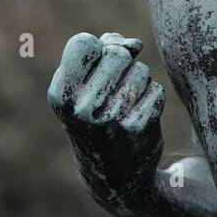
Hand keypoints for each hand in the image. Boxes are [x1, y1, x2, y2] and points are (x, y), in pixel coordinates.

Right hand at [47, 32, 166, 214]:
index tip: (96, 67)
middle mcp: (81, 108)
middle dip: (123, 64)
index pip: (83, 42)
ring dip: (138, 82)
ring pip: (140, 70)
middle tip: (114, 89)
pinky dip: (151, 99)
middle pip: (117, 53)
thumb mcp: (86, 85)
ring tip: (124, 105)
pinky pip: (155, 89)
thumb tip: (134, 44)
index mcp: (60, 95)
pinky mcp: (138, 127)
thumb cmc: (97, 116)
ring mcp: (111, 119)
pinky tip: (138, 118)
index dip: (97, 48)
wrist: (113, 174)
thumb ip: (106, 50)